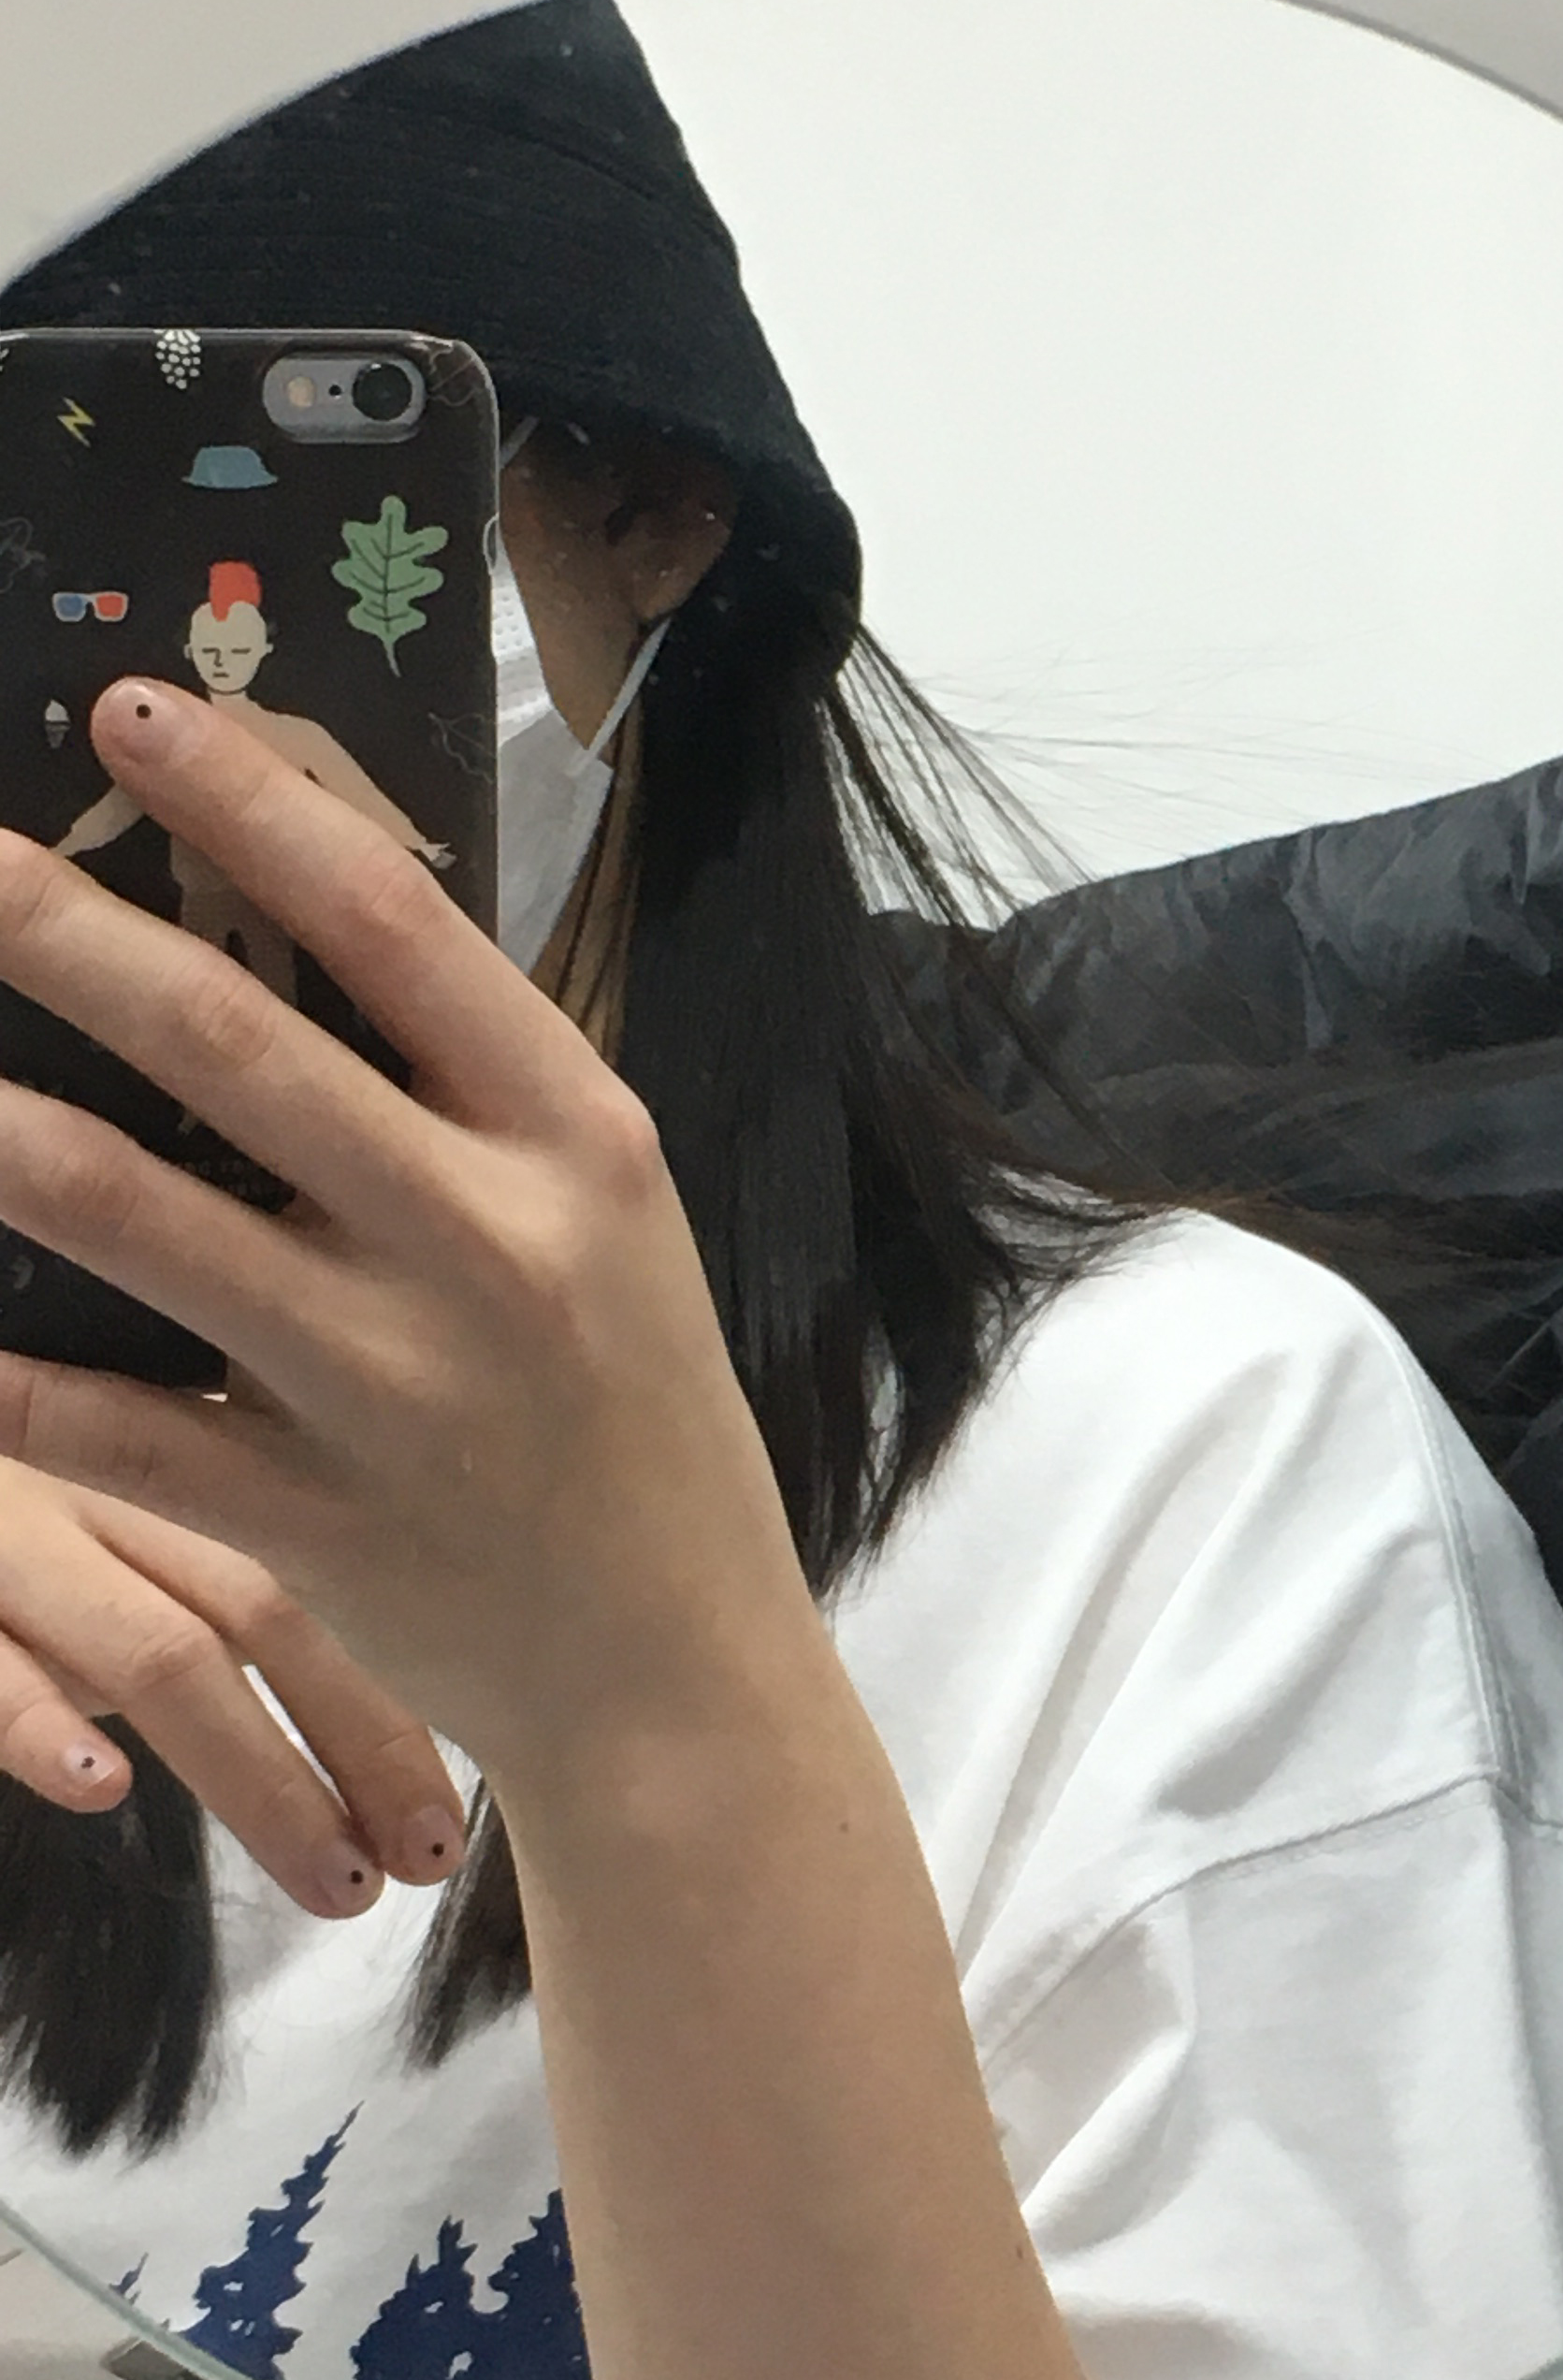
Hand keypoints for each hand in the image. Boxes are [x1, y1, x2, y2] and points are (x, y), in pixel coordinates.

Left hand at [0, 681, 819, 1788]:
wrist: (678, 1669)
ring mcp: (397, 1390)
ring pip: (143, 1225)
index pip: (396, 927)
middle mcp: (492, 1247)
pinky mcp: (314, 1523)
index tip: (126, 711)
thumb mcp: (600, 1222)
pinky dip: (0, 1374)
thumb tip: (292, 908)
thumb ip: (470, 1092)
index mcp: (577, 1142)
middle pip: (237, 1049)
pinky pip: (111, 1430)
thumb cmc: (631, 1413)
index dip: (248, 805)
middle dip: (59, 930)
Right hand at [0, 1461, 465, 1913]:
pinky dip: (36, 1720)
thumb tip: (333, 1726)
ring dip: (258, 1777)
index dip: (394, 1707)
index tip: (451, 1827)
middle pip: (266, 1611)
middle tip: (425, 1871)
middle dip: (361, 1752)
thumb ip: (188, 1577)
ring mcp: (1, 1527)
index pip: (320, 1575)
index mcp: (157, 1459)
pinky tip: (97, 1790)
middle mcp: (95, 1479)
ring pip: (154, 1648)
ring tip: (334, 1884)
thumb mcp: (90, 1518)